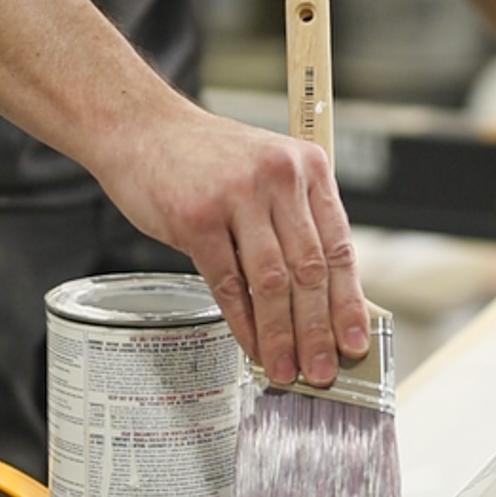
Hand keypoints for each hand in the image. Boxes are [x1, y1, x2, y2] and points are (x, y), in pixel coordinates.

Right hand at [94, 93, 370, 386]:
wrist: (141, 127)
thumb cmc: (202, 156)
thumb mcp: (264, 173)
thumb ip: (293, 222)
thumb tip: (317, 297)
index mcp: (306, 167)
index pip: (339, 247)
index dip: (348, 302)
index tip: (354, 341)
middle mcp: (278, 178)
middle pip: (309, 270)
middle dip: (318, 330)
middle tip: (322, 369)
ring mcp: (237, 196)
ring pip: (272, 282)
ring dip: (281, 335)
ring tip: (286, 367)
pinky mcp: (197, 218)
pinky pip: (228, 283)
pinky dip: (242, 322)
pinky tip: (251, 344)